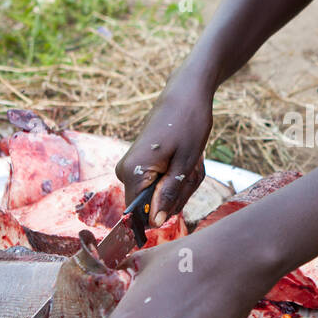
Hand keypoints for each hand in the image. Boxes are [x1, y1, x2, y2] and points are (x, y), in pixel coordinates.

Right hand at [116, 77, 213, 224]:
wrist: (185, 94)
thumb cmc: (188, 124)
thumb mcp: (185, 164)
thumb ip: (168, 195)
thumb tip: (155, 223)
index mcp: (132, 173)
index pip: (139, 215)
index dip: (164, 211)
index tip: (182, 188)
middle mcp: (125, 172)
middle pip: (153, 205)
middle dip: (179, 193)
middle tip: (192, 168)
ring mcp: (131, 167)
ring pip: (159, 194)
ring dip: (182, 183)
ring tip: (190, 159)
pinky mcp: (139, 164)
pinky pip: (160, 183)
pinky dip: (178, 175)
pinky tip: (186, 158)